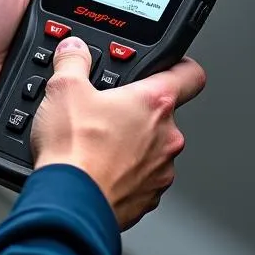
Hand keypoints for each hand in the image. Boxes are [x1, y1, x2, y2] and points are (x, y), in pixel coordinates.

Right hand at [32, 36, 205, 229]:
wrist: (68, 204)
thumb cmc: (75, 150)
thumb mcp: (64, 88)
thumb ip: (73, 61)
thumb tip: (74, 51)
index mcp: (155, 102)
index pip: (190, 74)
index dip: (180, 65)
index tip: (170, 65)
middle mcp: (167, 137)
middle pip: (162, 113)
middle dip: (136, 110)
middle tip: (105, 111)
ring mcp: (160, 171)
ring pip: (152, 148)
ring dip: (131, 144)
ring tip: (96, 143)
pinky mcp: (147, 199)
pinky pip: (141, 178)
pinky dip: (124, 173)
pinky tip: (97, 168)